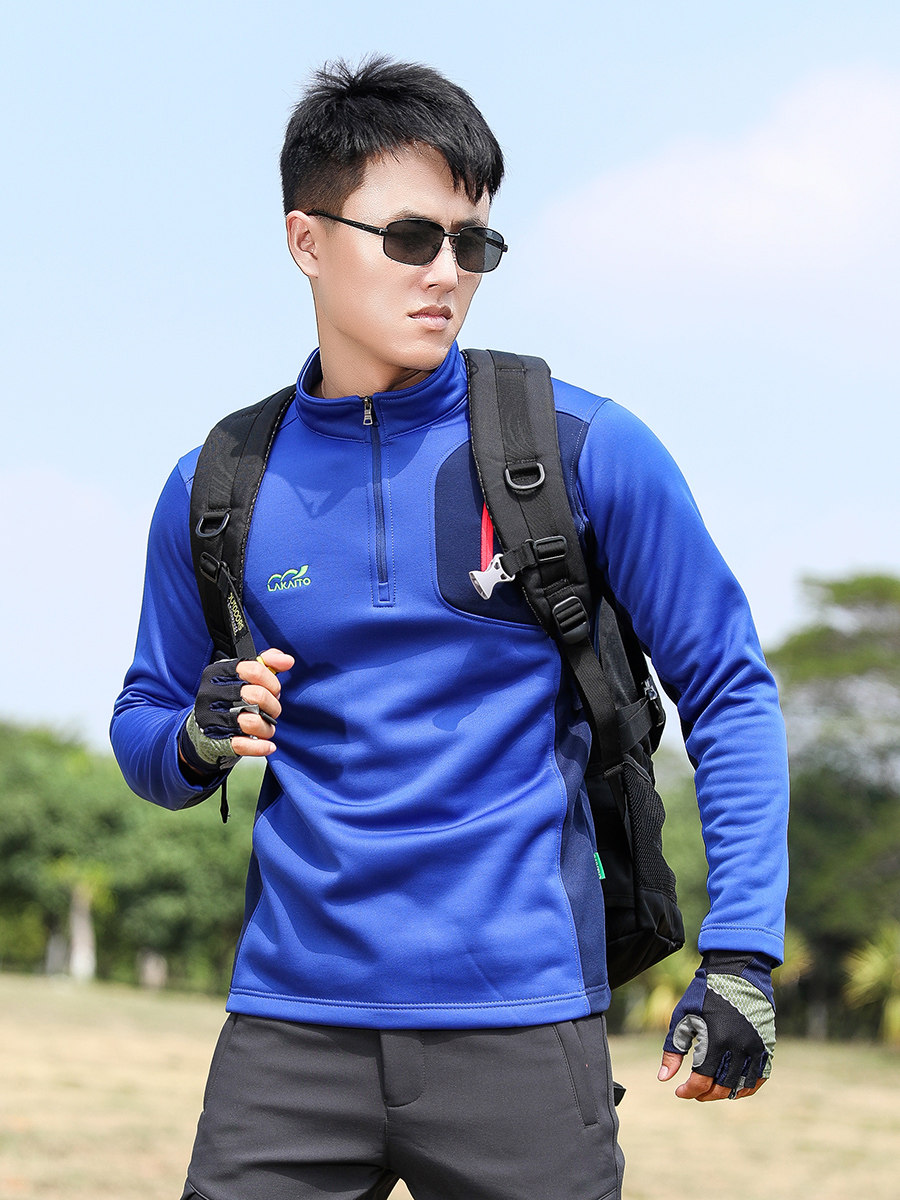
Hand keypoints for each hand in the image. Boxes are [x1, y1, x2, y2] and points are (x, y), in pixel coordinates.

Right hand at [179, 649, 294, 775]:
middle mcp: (211, 694)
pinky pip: (243, 745)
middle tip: (272, 710)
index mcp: (217, 673)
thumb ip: (267, 663)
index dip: (272, 681)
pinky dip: (260, 747)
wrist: (204, 730)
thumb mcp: (244, 676)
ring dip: (267, 727)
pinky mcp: (215, 741)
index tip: (274, 689)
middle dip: (273, 705)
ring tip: (267, 727)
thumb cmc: (230, 699)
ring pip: (252, 722)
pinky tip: (269, 745)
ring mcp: (211, 719)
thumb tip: (288, 661)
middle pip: (257, 695)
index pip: (254, 670)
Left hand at [658, 951, 775, 1101]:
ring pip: (742, 1086)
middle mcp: (739, 1046)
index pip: (702, 1080)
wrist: (736, 972)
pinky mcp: (766, 1045)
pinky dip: (747, 1087)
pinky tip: (733, 1087)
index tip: (679, 1091)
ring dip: (725, 1093)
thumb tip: (663, 1078)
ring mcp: (756, 1047)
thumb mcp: (683, 1017)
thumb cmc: (704, 994)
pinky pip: (760, 1077)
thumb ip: (673, 1049)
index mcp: (716, 1039)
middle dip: (705, 1094)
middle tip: (695, 1092)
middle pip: (722, 1087)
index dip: (689, 1090)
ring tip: (711, 1090)